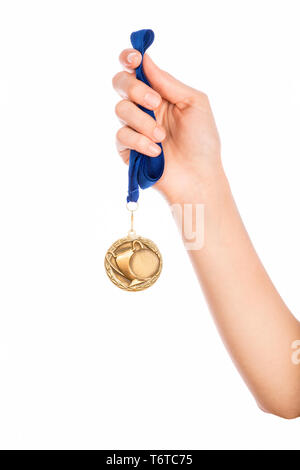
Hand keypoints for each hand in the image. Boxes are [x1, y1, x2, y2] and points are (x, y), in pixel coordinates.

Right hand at [113, 49, 222, 202]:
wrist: (198, 177)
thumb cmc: (202, 142)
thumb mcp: (194, 103)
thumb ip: (169, 82)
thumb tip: (146, 60)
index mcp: (160, 93)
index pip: (137, 69)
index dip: (130, 59)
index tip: (134, 59)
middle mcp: (144, 108)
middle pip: (121, 83)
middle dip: (135, 89)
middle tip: (155, 103)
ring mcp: (134, 128)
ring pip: (121, 109)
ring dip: (143, 122)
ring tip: (162, 137)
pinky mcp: (127, 149)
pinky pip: (121, 135)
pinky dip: (139, 141)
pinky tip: (155, 151)